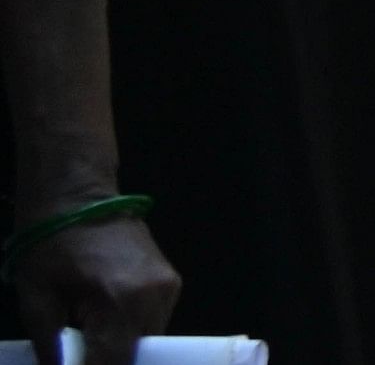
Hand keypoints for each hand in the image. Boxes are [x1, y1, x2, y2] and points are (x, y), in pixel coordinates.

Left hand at [14, 211, 176, 364]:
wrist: (78, 194)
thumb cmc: (50, 244)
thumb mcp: (35, 301)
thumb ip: (51, 348)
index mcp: (122, 298)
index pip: (115, 362)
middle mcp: (156, 295)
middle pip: (137, 355)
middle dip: (107, 360)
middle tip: (78, 352)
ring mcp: (169, 287)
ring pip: (148, 341)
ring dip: (119, 348)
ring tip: (87, 335)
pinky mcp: (171, 281)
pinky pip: (152, 323)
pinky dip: (128, 331)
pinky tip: (102, 320)